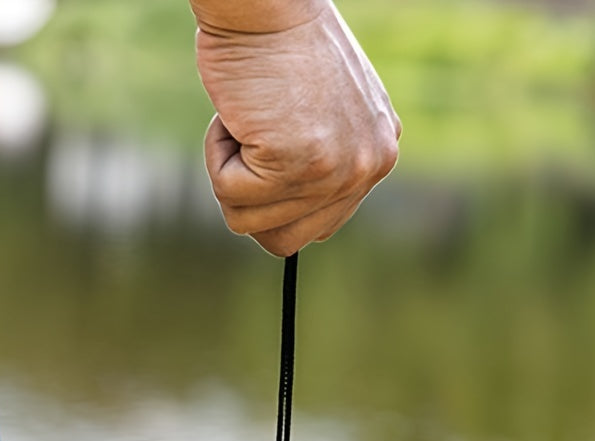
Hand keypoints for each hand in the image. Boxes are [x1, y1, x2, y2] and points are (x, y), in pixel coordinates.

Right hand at [192, 0, 400, 256]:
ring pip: (251, 224)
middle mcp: (368, 167)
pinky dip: (216, 155)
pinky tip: (239, 114)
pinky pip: (230, 195)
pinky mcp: (298, 165)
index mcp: (378, 154)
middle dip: (250, 200)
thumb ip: (320, 163)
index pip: (317, 227)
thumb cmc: (277, 44)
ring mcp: (336, 170)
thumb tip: (290, 223)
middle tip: (253, 140)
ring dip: (229, 173)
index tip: (268, 151)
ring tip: (249, 118)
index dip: (274, 201)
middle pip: (286, 241)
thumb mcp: (320, 112)